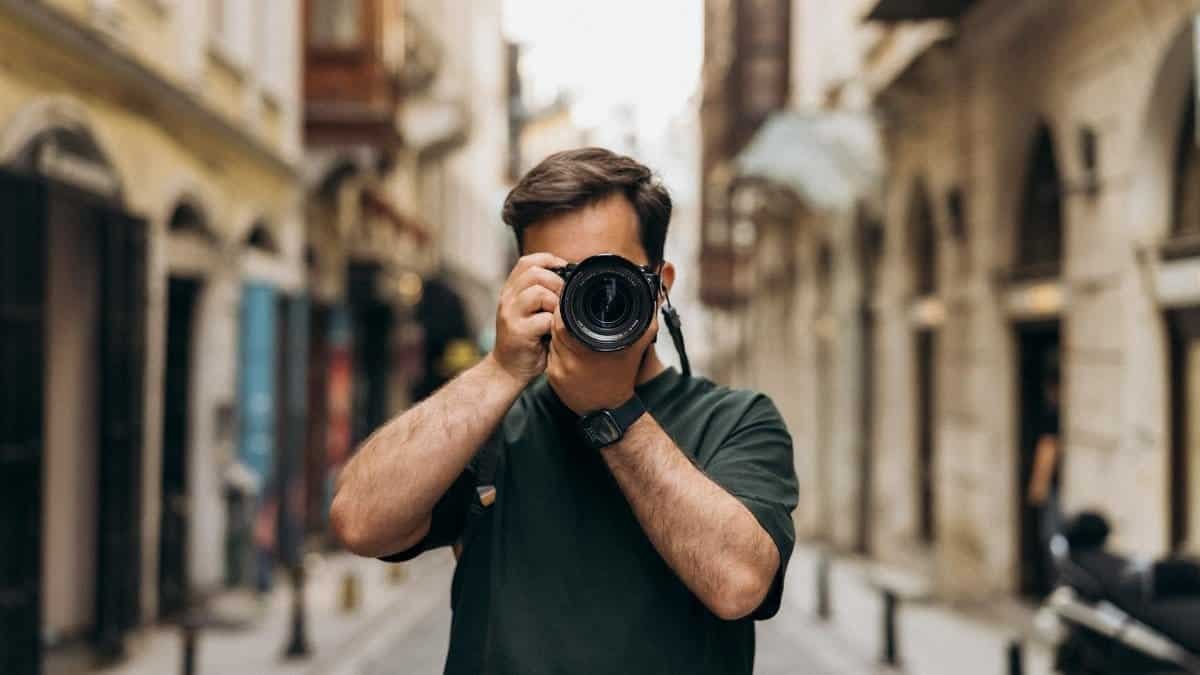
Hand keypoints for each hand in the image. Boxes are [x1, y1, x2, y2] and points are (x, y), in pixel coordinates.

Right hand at [492, 253, 566, 383]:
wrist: (507, 370)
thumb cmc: (527, 342)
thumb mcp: (530, 313)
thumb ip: (543, 296)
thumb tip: (571, 281)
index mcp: (511, 291)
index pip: (528, 262)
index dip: (549, 261)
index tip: (565, 272)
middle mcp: (507, 299)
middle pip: (535, 273)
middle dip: (557, 283)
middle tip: (564, 301)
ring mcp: (510, 314)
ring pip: (538, 292)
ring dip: (555, 303)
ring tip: (557, 317)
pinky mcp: (518, 332)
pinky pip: (543, 319)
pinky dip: (554, 324)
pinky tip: (553, 333)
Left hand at [546, 302, 657, 413]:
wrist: (610, 409)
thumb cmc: (621, 379)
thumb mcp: (635, 350)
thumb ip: (644, 326)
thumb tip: (650, 307)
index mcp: (587, 350)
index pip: (563, 321)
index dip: (564, 309)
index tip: (570, 304)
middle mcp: (569, 361)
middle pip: (555, 329)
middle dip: (561, 320)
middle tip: (570, 315)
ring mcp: (559, 370)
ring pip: (552, 341)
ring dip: (558, 334)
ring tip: (572, 332)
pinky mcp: (553, 377)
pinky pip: (551, 355)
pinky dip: (558, 349)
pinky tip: (569, 349)